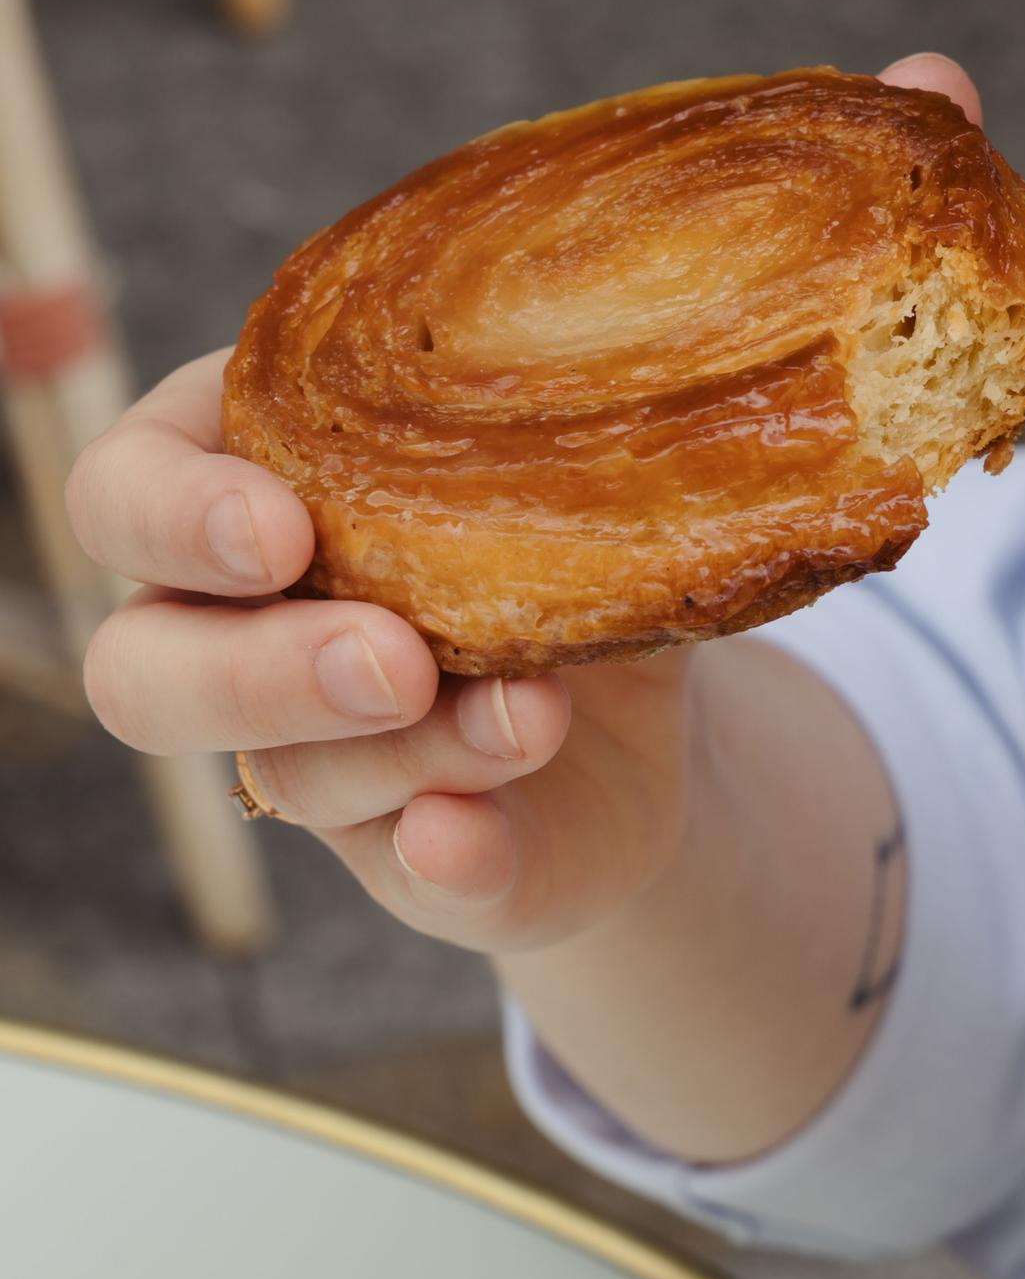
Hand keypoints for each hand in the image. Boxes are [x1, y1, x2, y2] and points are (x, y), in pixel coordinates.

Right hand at [65, 345, 692, 952]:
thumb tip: (568, 403)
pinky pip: (413, 875)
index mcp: (239, 480)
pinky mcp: (415, 858)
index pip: (120, 493)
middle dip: (256, 673)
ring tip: (531, 715)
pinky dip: (446, 856)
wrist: (651, 685)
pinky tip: (470, 832)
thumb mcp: (541, 441)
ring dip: (406, 752)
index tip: (280, 533)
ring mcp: (315, 759)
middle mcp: (240, 629)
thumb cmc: (560, 502)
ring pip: (289, 776)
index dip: (170, 518)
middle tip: (391, 664)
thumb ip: (520, 423)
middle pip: (140, 674)